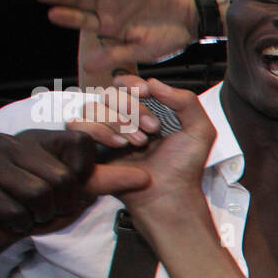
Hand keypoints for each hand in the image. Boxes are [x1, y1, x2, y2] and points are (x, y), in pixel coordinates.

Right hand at [0, 129, 135, 249]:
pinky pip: (9, 209)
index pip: (81, 143)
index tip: (73, 193)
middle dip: (59, 205)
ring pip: (36, 193)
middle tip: (45, 210)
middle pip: (61, 177)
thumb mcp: (70, 193)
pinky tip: (7, 220)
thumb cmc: (28, 208)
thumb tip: (146, 177)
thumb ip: (105, 182)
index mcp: (36, 138)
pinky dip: (15, 223)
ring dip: (37, 215)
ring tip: (27, 214)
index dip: (85, 177)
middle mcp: (7, 142)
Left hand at [33, 0, 197, 75]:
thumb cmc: (166, 40)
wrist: (188, 20)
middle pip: (78, 0)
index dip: (68, 17)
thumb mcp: (139, 51)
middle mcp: (107, 9)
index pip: (82, 21)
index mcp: (108, 28)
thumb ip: (113, 56)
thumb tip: (87, 67)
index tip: (52, 14)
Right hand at [71, 76, 215, 215]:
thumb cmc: (184, 168)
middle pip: (109, 92)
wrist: (170, 194)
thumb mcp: (200, 130)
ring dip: (117, 121)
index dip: (132, 83)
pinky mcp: (92, 148)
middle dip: (132, 108)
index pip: (127, 83)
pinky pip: (78, 126)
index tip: (146, 92)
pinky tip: (118, 144)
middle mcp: (124, 119)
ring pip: (93, 106)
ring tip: (139, 142)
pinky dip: (97, 130)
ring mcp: (107, 132)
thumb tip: (154, 83)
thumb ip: (186, 101)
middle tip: (152, 128)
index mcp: (147, 110)